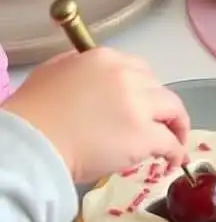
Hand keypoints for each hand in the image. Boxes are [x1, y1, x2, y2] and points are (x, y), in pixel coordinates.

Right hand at [4, 48, 189, 182]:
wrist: (33, 143)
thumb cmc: (34, 112)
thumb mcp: (55, 71)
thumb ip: (79, 67)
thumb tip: (92, 77)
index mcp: (105, 59)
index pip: (138, 69)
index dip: (143, 88)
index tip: (141, 104)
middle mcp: (127, 76)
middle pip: (158, 87)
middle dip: (161, 107)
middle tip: (159, 125)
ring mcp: (138, 105)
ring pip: (173, 109)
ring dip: (176, 126)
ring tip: (174, 144)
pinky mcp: (143, 135)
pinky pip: (170, 142)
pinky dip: (176, 152)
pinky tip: (173, 162)